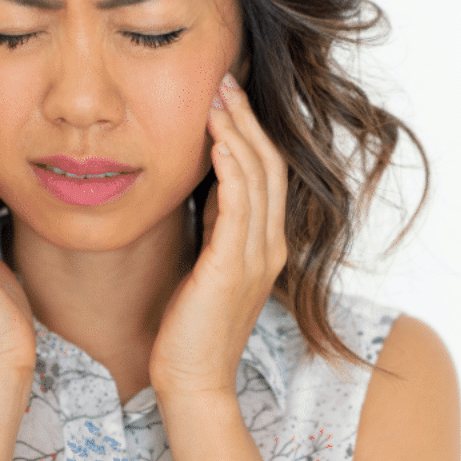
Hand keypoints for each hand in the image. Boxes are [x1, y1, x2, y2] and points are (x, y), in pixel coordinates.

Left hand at [148, 73, 288, 402]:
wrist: (192, 381)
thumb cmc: (191, 328)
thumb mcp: (208, 266)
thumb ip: (216, 228)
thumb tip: (206, 187)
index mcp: (265, 245)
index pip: (266, 174)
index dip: (250, 132)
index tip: (227, 97)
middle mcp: (270, 245)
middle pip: (269, 164)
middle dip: (247, 119)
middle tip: (224, 80)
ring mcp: (256, 256)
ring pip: (257, 177)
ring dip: (237, 132)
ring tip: (217, 96)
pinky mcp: (233, 267)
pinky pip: (238, 205)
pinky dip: (230, 167)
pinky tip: (214, 140)